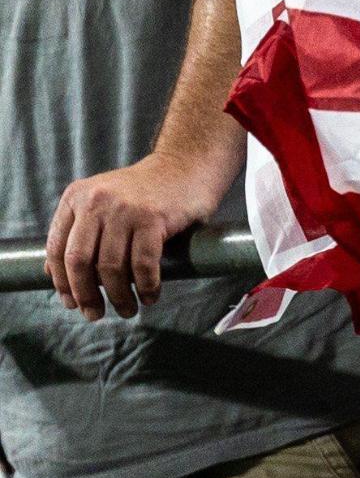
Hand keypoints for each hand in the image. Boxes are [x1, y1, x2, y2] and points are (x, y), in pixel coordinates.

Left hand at [44, 151, 224, 319]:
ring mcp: (125, 209)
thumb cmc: (145, 191)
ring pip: (111, 268)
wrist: (187, 163)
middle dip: (86, 295)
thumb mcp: (103, 200)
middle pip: (80, 262)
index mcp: (77, 196)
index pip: (58, 249)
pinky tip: (150, 295)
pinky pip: (143, 264)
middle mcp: (96, 200)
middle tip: (96, 314)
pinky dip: (146, 286)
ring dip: (119, 297)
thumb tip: (54, 272)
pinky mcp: (153, 218)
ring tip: (128, 309)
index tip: (72, 303)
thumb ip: (80, 229)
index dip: (63, 283)